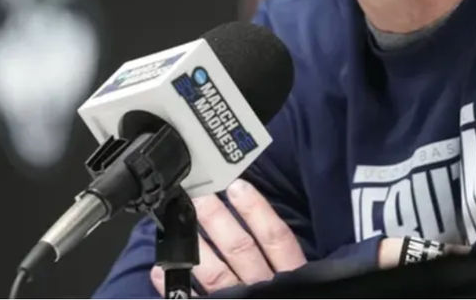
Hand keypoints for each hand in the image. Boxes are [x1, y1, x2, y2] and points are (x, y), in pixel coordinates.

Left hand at [150, 179, 306, 295]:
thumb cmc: (297, 296)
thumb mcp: (312, 287)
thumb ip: (303, 260)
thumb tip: (318, 232)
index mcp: (292, 280)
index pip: (276, 239)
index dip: (258, 211)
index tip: (238, 187)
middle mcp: (267, 290)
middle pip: (241, 249)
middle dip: (217, 220)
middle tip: (197, 195)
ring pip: (218, 274)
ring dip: (195, 246)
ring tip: (177, 222)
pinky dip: (174, 288)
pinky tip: (157, 272)